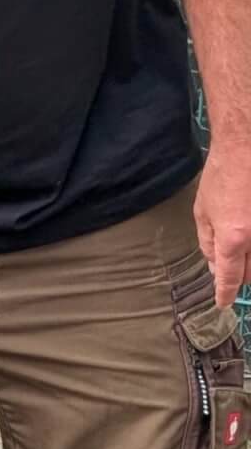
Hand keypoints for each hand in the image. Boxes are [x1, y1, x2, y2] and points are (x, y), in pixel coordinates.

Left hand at [194, 147, 250, 307]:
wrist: (247, 145)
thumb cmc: (222, 175)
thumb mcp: (203, 210)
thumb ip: (208, 243)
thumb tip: (214, 267)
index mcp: (233, 237)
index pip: (229, 278)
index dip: (225, 293)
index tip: (223, 302)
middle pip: (250, 274)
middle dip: (239, 277)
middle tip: (230, 269)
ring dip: (250, 263)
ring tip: (240, 247)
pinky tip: (246, 236)